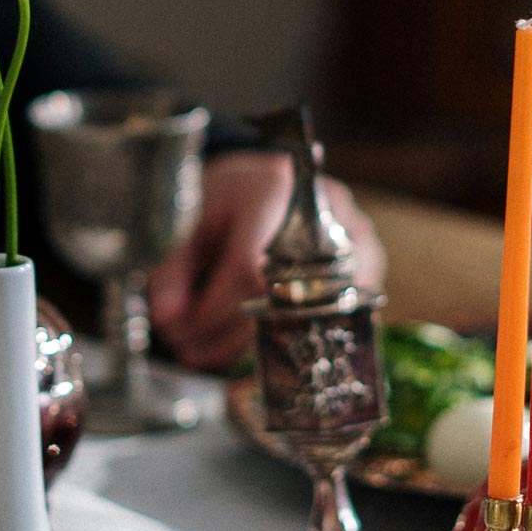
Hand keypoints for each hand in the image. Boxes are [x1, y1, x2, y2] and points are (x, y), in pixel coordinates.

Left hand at [146, 151, 385, 371]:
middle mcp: (326, 216)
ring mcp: (354, 245)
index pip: (247, 267)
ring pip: (299, 317)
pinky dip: (273, 339)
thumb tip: (165, 316)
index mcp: (276, 192)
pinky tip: (234, 345)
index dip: (210, 307)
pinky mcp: (366, 271)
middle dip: (221, 333)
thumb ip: (174, 264)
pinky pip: (320, 321)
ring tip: (198, 351)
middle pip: (275, 298)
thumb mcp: (194, 216)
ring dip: (242, 345)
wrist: (281, 178)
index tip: (174, 327)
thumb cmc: (235, 195)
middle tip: (182, 347)